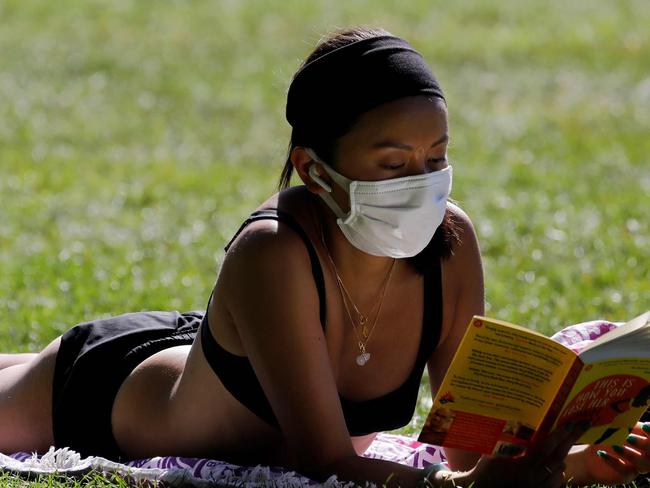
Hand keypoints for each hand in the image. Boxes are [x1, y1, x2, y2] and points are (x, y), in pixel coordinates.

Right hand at [459, 422, 588, 487]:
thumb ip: (505, 445)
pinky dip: (557, 474)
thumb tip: (515, 428)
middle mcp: (533, 477)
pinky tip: (554, 468)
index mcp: (523, 466)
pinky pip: (555, 484)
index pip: (545, 448)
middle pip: (557, 458)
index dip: (558, 436)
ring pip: (559, 471)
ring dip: (561, 459)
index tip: (569, 425)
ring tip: (562, 448)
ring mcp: (537, 487)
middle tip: (577, 429)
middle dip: (567, 443)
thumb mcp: (491, 457)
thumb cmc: (485, 473)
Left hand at [569, 422, 649, 485]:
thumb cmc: (606, 435)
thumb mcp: (613, 425)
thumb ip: (623, 419)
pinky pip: (625, 470)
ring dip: (631, 454)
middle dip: (646, 445)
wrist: (591, 456)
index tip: (645, 426)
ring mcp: (638, 466)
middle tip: (630, 437)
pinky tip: (601, 454)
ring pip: (644, 464)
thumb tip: (626, 408)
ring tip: (615, 446)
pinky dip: (614, 461)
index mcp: (645, 438)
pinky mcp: (626, 475)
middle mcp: (646, 454)